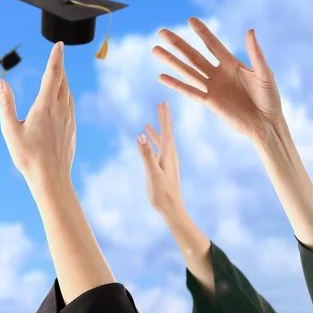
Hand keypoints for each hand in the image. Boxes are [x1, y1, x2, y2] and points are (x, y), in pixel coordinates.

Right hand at [0, 42, 75, 186]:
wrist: (51, 179)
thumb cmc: (28, 157)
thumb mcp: (9, 130)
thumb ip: (5, 104)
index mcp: (45, 106)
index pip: (53, 74)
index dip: (56, 57)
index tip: (59, 44)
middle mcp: (60, 110)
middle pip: (63, 81)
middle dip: (60, 66)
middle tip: (57, 55)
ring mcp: (69, 120)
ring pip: (68, 93)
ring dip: (63, 81)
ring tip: (58, 75)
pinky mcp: (72, 130)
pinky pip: (70, 106)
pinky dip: (65, 96)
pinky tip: (61, 101)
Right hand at [137, 102, 184, 217]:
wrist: (172, 209)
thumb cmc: (162, 193)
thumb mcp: (152, 173)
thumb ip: (146, 154)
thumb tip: (140, 136)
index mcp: (168, 154)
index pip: (166, 131)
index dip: (164, 117)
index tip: (163, 103)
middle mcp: (171, 155)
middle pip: (167, 132)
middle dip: (163, 118)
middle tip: (162, 105)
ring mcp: (168, 161)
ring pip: (163, 140)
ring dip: (158, 129)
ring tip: (153, 120)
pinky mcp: (165, 167)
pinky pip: (160, 149)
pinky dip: (154, 141)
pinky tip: (149, 141)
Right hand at [153, 17, 282, 142]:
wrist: (267, 124)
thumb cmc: (270, 98)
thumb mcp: (265, 73)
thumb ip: (256, 54)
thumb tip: (249, 31)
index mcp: (231, 64)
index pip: (212, 44)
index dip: (202, 32)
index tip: (190, 19)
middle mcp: (217, 74)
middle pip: (193, 55)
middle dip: (177, 43)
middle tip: (161, 32)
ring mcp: (211, 87)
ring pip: (187, 71)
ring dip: (170, 60)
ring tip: (155, 50)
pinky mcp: (209, 102)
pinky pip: (190, 91)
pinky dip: (175, 84)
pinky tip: (161, 77)